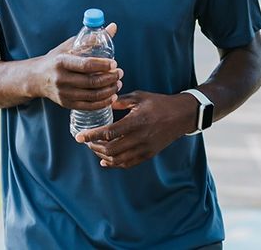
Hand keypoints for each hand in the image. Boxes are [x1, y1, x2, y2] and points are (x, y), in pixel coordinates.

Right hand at [35, 23, 122, 109]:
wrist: (37, 77)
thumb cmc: (57, 58)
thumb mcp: (70, 45)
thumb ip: (92, 38)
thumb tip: (113, 27)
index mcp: (61, 62)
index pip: (86, 65)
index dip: (103, 65)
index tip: (115, 64)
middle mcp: (61, 79)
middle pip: (91, 82)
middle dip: (110, 78)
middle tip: (120, 73)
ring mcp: (64, 93)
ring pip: (92, 95)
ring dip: (109, 90)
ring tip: (118, 83)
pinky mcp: (66, 104)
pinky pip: (89, 106)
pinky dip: (103, 102)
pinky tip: (112, 96)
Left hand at [74, 91, 195, 168]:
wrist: (181, 116)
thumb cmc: (159, 103)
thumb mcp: (140, 97)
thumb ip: (121, 101)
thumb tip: (104, 103)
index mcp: (136, 122)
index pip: (108, 133)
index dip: (91, 136)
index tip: (78, 137)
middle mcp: (140, 138)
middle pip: (110, 149)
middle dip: (94, 147)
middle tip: (86, 141)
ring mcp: (144, 148)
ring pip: (117, 159)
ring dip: (102, 156)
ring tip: (94, 149)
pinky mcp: (148, 154)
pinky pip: (127, 163)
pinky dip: (114, 163)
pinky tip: (105, 160)